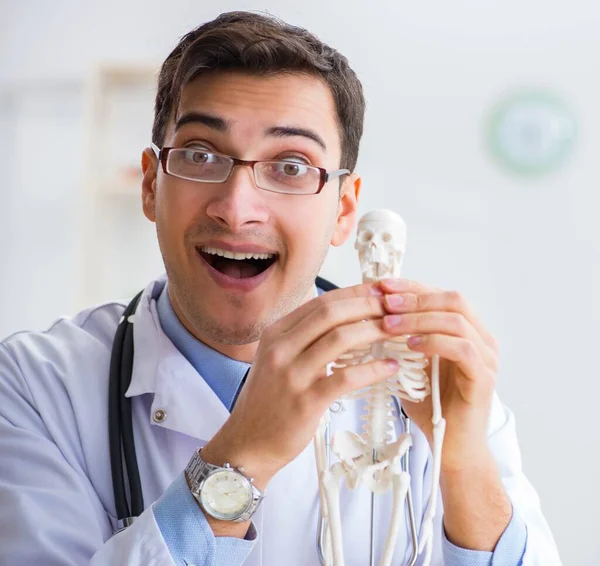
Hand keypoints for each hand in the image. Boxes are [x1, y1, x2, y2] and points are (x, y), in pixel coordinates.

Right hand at [201, 283, 401, 487]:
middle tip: (393, 306)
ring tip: (397, 330)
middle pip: (331, 314)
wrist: (248, 443)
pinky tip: (390, 367)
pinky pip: (346, 378)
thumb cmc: (268, 402)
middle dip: (367, 305)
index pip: (320, 302)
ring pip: (339, 339)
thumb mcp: (276, 359)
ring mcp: (292, 374)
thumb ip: (302, 338)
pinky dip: (373, 369)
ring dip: (373, 331)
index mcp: (276, 333)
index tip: (379, 291)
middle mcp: (281, 348)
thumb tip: (343, 319)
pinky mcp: (306, 402)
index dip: (354, 294)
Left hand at [378, 278, 499, 471]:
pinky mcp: (484, 377)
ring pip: (456, 320)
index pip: (439, 294)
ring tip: (389, 324)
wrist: (450, 446)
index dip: (411, 287)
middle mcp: (481, 338)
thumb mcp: (410, 363)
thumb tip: (368, 313)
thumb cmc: (429, 405)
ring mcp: (486, 357)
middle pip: (452, 299)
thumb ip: (400, 338)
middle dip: (415, 297)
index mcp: (465, 330)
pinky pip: (462, 348)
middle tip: (385, 302)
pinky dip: (434, 342)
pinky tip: (410, 346)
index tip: (381, 286)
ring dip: (419, 318)